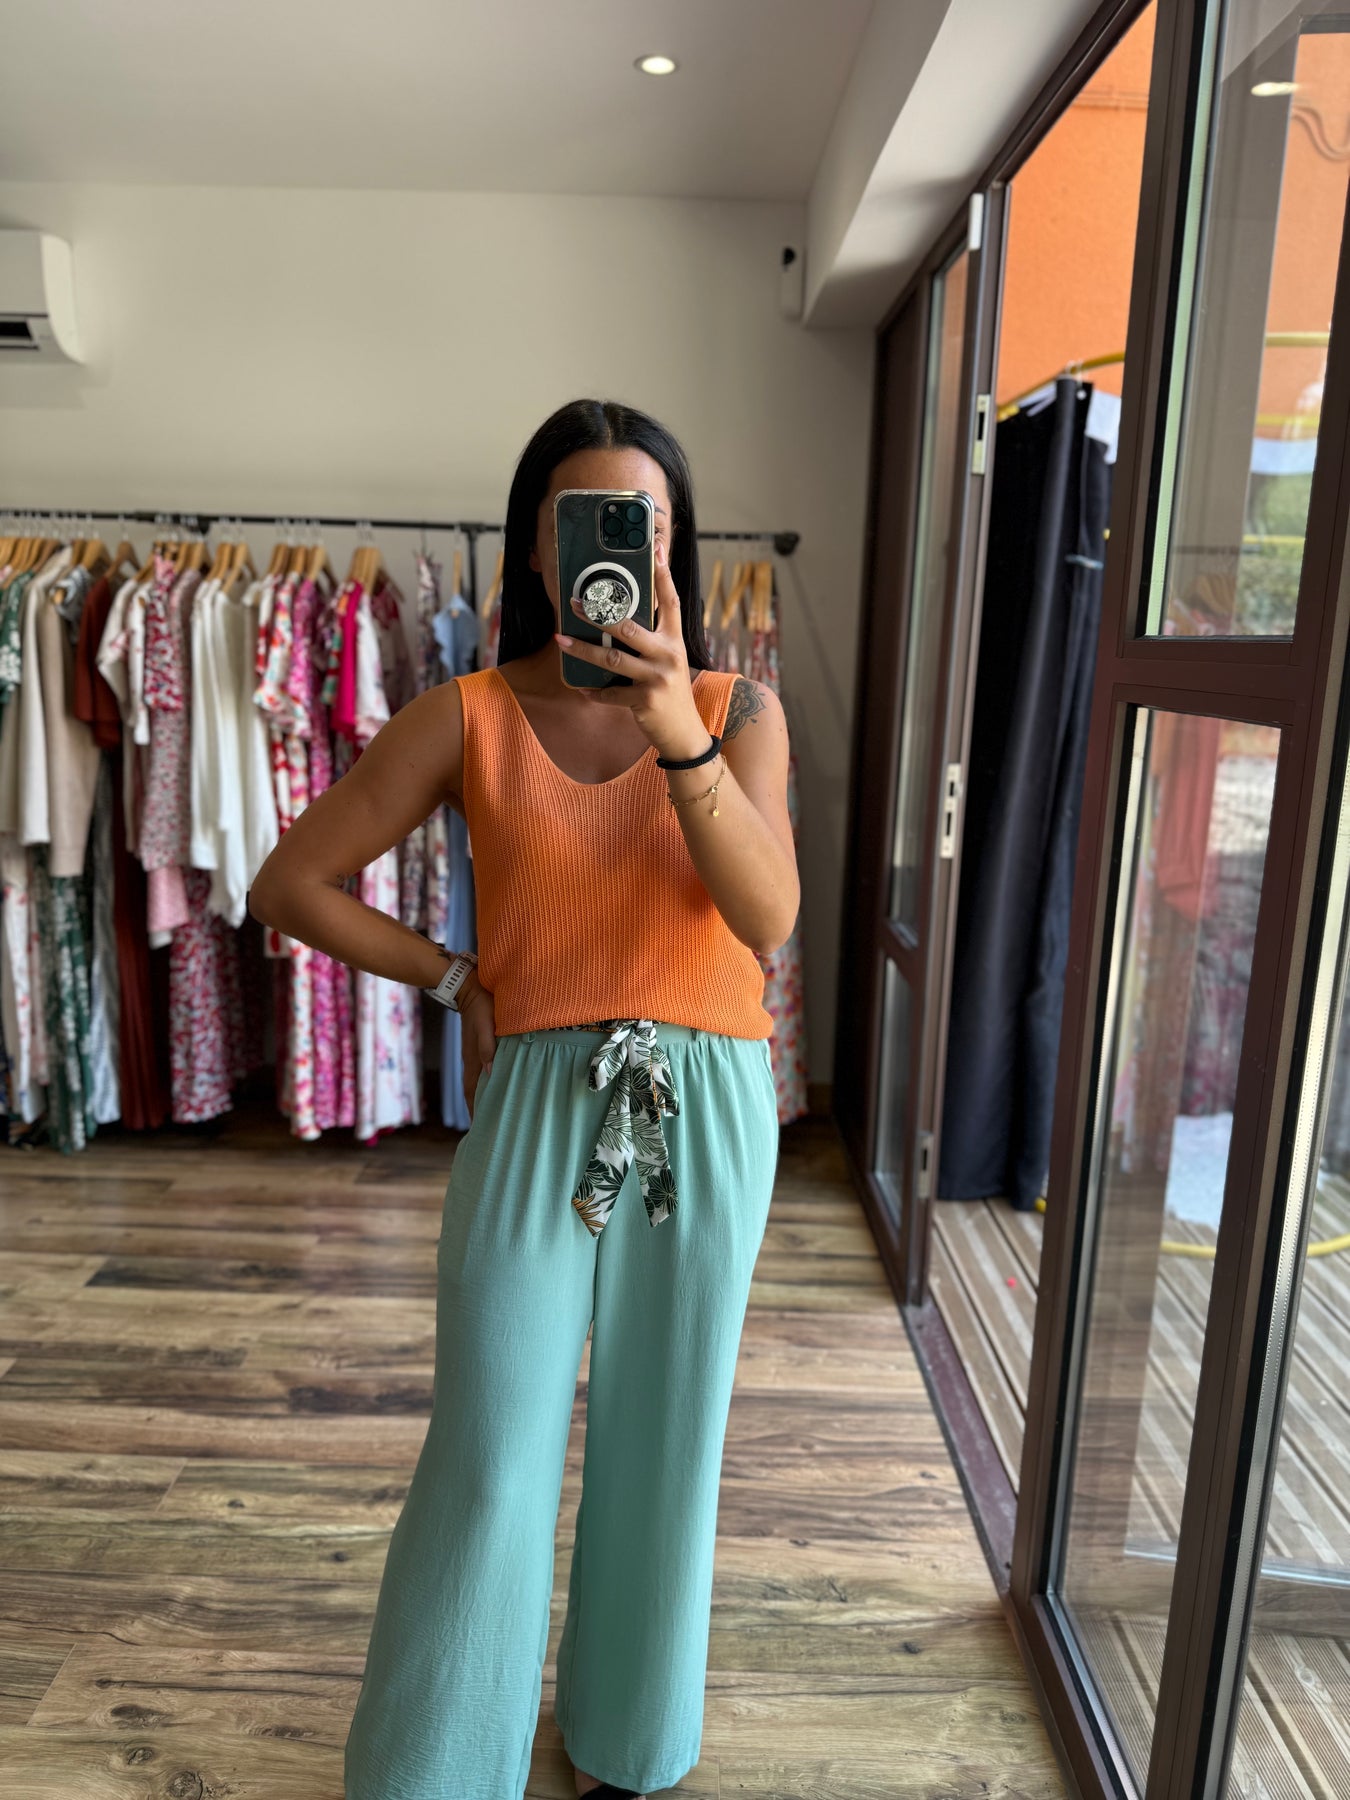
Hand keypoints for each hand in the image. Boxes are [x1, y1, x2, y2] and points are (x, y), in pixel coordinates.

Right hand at [459, 977, 497, 1120]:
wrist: (469, 989)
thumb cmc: (482, 1006)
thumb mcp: (487, 1025)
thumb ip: (487, 1047)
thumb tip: (490, 1071)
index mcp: (472, 1059)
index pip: (472, 1091)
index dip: (475, 1109)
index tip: (479, 1127)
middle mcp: (470, 1061)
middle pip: (472, 1091)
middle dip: (477, 1109)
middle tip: (486, 1127)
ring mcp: (472, 1055)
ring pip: (476, 1083)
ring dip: (480, 1098)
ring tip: (488, 1112)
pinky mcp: (476, 1048)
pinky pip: (479, 1072)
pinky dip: (483, 1084)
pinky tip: (491, 1086)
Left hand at [554, 537, 708, 759]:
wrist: (685, 733)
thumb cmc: (671, 693)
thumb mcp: (669, 662)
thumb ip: (651, 642)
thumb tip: (617, 621)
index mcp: (675, 641)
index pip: (670, 601)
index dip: (663, 575)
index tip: (656, 549)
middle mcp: (669, 655)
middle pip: (629, 627)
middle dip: (598, 614)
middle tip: (574, 603)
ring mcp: (657, 678)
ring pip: (612, 659)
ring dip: (582, 649)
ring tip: (560, 640)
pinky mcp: (645, 700)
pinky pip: (609, 692)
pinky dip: (593, 691)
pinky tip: (581, 687)